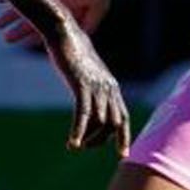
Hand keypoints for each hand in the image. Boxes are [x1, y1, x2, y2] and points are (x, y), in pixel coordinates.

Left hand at [0, 0, 114, 46]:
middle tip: (6, 38)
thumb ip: (89, 23)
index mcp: (68, 12)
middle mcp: (56, 2)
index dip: (36, 37)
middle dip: (20, 29)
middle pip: (34, 19)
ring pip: (26, 4)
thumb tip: (78, 41)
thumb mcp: (99, 5)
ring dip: (11, 14)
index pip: (49, 28)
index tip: (24, 44)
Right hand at [43, 22, 131, 152]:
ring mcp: (97, 87)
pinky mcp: (82, 85)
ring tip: (75, 145)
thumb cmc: (73, 55)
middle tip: (85, 147)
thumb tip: (91, 105)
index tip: (122, 154)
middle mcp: (108, 88)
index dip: (123, 137)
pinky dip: (78, 131)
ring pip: (99, 122)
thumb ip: (92, 90)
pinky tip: (71, 143)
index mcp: (111, 87)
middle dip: (101, 141)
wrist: (65, 35)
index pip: (124, 118)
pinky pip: (84, 114)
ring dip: (87, 138)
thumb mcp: (87, 75)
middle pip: (114, 124)